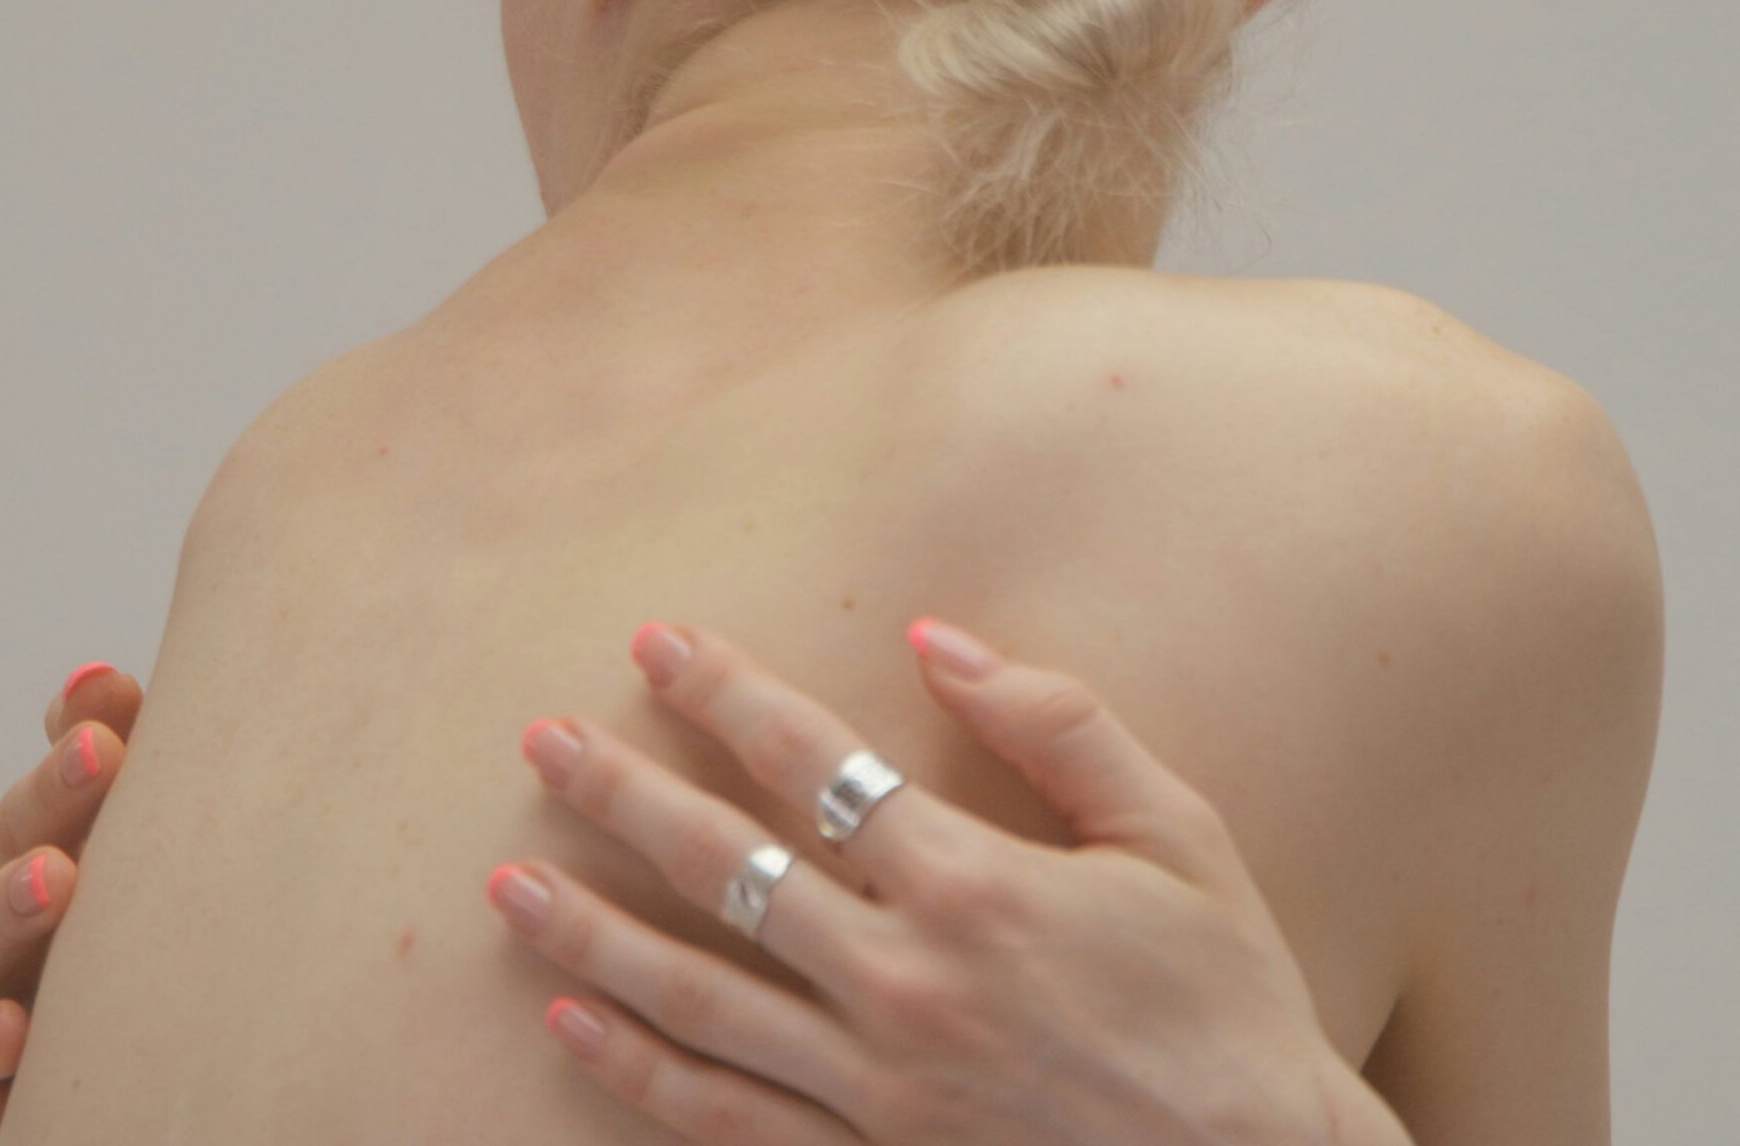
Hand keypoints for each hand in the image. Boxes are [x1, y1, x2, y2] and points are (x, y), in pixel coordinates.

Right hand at [0, 663, 141, 1137]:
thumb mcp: (178, 837)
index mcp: (66, 842)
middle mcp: (25, 907)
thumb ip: (153, 764)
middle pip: (18, 843)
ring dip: (12, 911)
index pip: (65, 775)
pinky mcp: (2, 1072)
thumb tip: (104, 681)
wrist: (168, 1041)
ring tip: (54, 885)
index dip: (78, 733)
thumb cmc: (172, 919)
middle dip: (52, 801)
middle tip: (98, 761)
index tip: (112, 712)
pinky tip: (8, 1046)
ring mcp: (7, 986)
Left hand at [490, 618, 1412, 1145]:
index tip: (656, 643)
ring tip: (508, 884)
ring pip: (698, 997)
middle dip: (620, 795)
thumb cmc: (1231, 1003)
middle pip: (725, 869)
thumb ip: (1060, 728)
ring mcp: (877, 1087)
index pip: (812, 762)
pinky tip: (572, 1026)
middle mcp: (905, 983)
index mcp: (976, 886)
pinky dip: (639, 1073)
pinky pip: (724, 1120)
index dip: (724, 692)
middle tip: (539, 744)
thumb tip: (938, 640)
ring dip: (592, 932)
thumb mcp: (1181, 838)